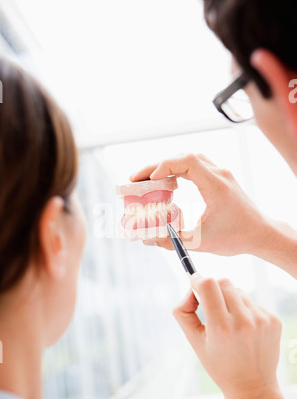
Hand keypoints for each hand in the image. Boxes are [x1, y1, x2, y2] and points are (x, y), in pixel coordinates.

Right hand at [130, 154, 267, 255]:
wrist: (261, 234)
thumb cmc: (237, 237)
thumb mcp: (201, 242)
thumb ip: (172, 240)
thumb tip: (148, 239)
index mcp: (216, 185)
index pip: (187, 161)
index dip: (164, 165)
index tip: (149, 180)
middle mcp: (219, 174)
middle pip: (184, 157)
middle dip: (157, 165)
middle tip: (136, 179)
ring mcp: (221, 175)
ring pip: (190, 159)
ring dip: (168, 166)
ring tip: (149, 179)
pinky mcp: (221, 180)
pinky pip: (196, 166)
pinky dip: (179, 170)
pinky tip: (169, 182)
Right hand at [174, 274, 296, 398]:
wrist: (252, 386)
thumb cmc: (219, 364)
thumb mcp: (194, 341)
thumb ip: (183, 312)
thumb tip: (191, 289)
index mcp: (221, 328)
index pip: (208, 285)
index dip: (197, 280)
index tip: (194, 284)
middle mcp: (243, 321)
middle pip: (223, 282)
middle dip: (212, 288)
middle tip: (209, 305)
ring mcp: (261, 320)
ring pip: (238, 291)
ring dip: (229, 299)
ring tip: (228, 322)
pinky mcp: (273, 320)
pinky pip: (252, 301)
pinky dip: (243, 308)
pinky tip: (243, 329)